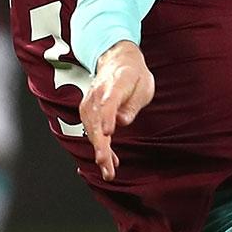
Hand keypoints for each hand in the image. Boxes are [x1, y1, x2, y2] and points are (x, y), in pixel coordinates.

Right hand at [79, 41, 154, 180]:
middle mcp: (98, 95)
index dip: (107, 118)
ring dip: (100, 151)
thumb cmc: (134, 75)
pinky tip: (108, 161)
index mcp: (116, 84)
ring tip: (109, 171)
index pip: (108, 103)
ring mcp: (90, 103)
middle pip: (97, 122)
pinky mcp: (87, 111)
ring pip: (92, 130)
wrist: (117, 60)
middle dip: (101, 145)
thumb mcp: (143, 86)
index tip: (108, 133)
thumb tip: (122, 121)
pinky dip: (99, 146)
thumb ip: (132, 105)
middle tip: (106, 165)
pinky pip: (92, 131)